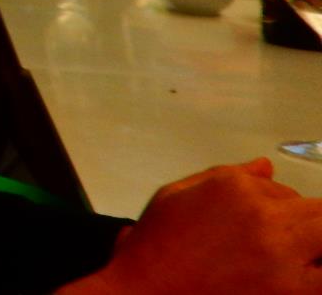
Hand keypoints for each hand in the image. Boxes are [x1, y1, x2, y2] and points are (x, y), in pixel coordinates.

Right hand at [59, 159, 321, 294]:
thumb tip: (264, 167)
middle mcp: (263, 216)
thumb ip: (224, 175)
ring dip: (315, 241)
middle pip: (315, 209)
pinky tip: (300, 274)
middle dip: (305, 220)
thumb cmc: (153, 250)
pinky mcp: (290, 289)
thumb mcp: (175, 195)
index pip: (281, 187)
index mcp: (234, 187)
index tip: (261, 220)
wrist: (143, 291)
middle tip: (286, 236)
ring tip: (297, 252)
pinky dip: (316, 271)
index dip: (275, 204)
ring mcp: (280, 253)